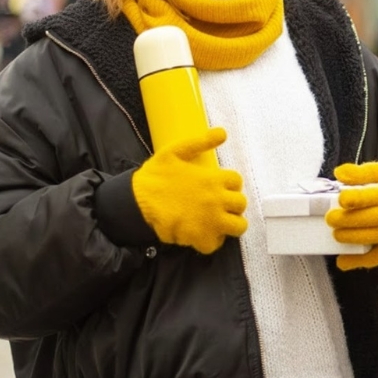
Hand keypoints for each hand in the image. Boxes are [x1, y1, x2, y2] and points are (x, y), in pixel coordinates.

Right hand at [132, 127, 247, 253]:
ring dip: (230, 225)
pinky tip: (201, 234)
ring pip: (238, 226)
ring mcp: (211, 220)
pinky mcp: (200, 237)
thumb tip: (222, 132)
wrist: (136, 201)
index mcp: (213, 179)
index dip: (229, 186)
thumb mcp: (176, 151)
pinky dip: (210, 242)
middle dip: (232, 205)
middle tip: (218, 206)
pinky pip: (216, 244)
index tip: (219, 189)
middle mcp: (217, 199)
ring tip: (216, 222)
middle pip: (241, 204)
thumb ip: (200, 142)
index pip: (236, 182)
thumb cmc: (154, 176)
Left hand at [326, 161, 377, 270]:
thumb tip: (340, 172)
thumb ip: (363, 172)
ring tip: (336, 234)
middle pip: (373, 219)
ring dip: (353, 238)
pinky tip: (343, 262)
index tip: (342, 197)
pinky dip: (360, 261)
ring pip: (375, 238)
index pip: (375, 195)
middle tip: (330, 218)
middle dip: (350, 220)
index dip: (358, 197)